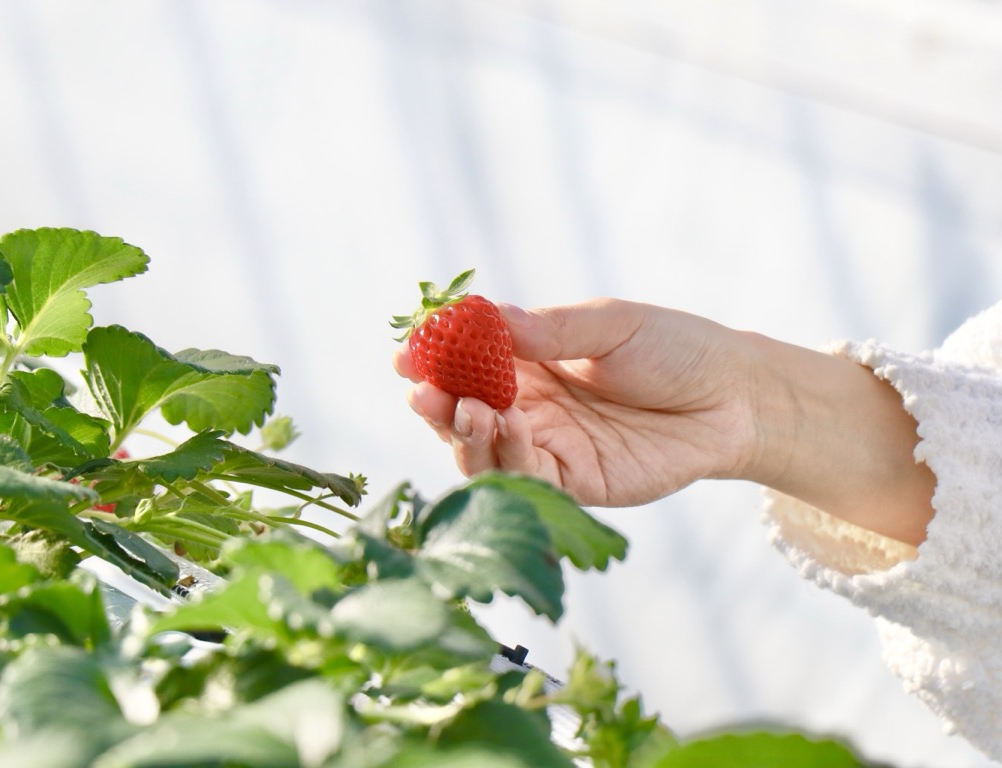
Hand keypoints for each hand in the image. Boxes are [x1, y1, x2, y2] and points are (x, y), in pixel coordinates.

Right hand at [393, 298, 757, 507]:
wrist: (733, 396)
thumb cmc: (673, 348)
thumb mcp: (609, 326)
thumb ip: (548, 330)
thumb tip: (483, 316)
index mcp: (529, 363)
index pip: (466, 364)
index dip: (433, 362)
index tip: (406, 355)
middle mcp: (529, 407)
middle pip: (464, 413)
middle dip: (437, 406)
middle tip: (423, 394)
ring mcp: (548, 447)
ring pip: (485, 452)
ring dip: (466, 434)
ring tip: (465, 408)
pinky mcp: (574, 484)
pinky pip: (527, 477)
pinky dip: (510, 455)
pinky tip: (511, 426)